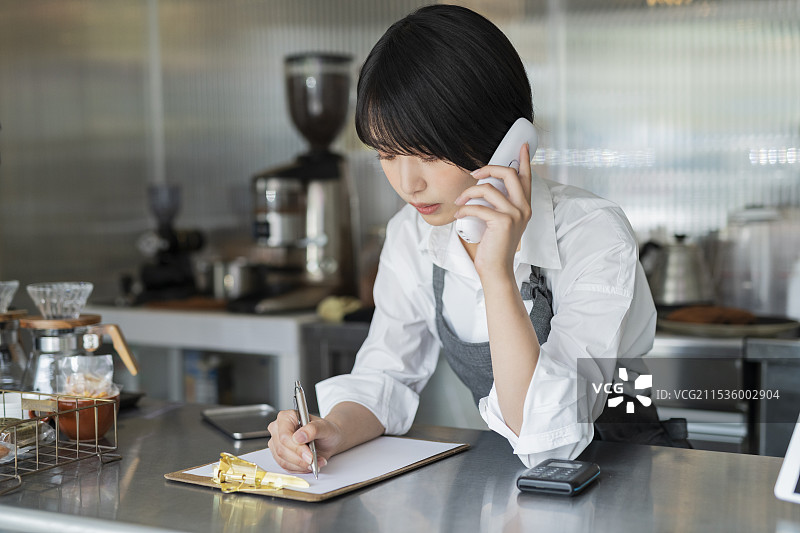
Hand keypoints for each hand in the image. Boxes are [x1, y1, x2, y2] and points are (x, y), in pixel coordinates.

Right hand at [267, 409, 342, 473]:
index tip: (309, 456)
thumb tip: (299, 436)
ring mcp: (276, 443)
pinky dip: (300, 469)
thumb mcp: (324, 427)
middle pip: (282, 450)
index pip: (284, 436)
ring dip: (301, 465)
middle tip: (314, 461)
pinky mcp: (279, 455)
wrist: (328, 440)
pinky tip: (310, 465)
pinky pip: (286, 467)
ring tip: (316, 462)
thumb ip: (313, 429)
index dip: (296, 448)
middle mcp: (278, 429)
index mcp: (286, 417)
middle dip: (299, 459)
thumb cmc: (325, 430)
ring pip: (283, 460)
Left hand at [454, 143, 531, 278]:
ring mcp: (515, 214)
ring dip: (468, 193)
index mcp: (524, 206)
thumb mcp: (499, 222)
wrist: (496, 270)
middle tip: (474, 173)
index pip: (526, 177)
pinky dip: (464, 210)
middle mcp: (524, 208)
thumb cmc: (493, 247)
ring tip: (459, 202)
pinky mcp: (503, 222)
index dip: (524, 160)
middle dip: (488, 168)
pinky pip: (478, 207)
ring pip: (488, 188)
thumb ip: (498, 205)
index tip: (520, 145)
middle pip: (508, 173)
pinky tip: (458, 215)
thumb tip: (483, 185)